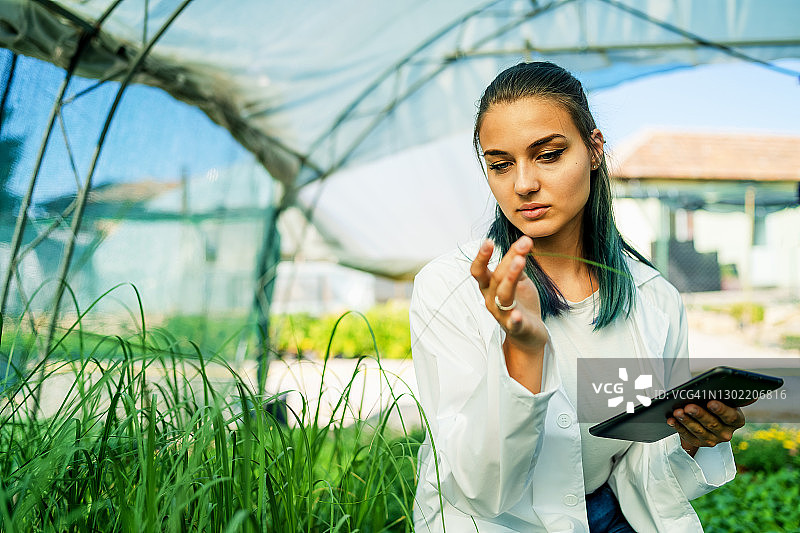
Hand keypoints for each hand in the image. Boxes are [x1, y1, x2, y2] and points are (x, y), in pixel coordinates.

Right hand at [470, 237, 546, 352]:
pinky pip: (513, 323)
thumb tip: (523, 242)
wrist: (529, 333)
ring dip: (511, 278)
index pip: (479, 271)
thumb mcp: (519, 280)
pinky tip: (517, 314)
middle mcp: (491, 299)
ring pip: (503, 295)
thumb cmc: (521, 303)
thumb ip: (516, 263)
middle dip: (508, 260)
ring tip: (520, 261)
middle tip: (523, 244)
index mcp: (489, 287)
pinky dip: (514, 319)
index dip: (482, 257)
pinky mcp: (516, 327)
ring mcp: (502, 314)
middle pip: (495, 278)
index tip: (489, 241)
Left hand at [667, 401, 745, 455]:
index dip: (721, 410)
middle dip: (699, 414)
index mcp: (736, 420)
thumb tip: (710, 389)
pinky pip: (688, 436)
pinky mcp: (699, 443)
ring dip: (686, 421)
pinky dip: (679, 427)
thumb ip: (720, 396)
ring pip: (698, 431)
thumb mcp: (722, 399)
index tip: (710, 403)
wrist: (712, 416)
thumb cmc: (717, 402)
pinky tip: (672, 420)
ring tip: (677, 412)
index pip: (730, 416)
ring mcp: (713, 440)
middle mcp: (726, 433)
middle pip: (712, 424)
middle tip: (689, 407)